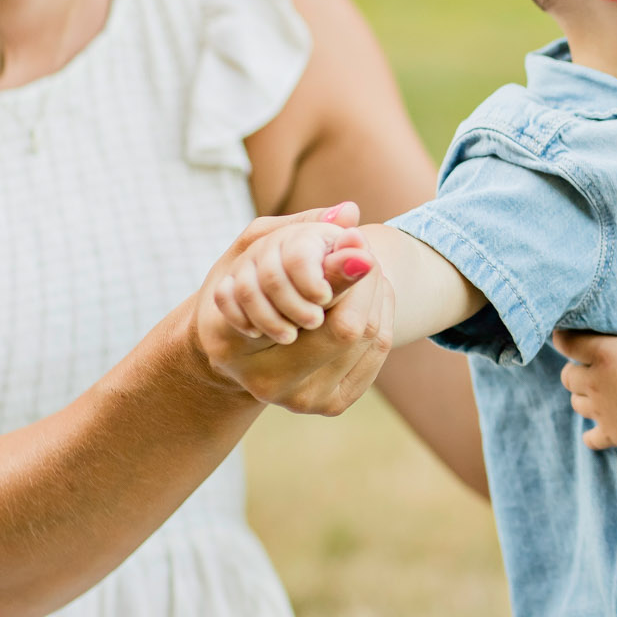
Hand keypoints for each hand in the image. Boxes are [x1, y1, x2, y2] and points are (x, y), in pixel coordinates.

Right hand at [193, 203, 394, 415]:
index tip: (358, 244)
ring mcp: (312, 403)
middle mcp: (283, 391)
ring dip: (378, 299)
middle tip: (367, 255)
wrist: (236, 350)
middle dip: (370, 287)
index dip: (355, 278)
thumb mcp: (256, 252)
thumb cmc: (238, 288)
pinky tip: (370, 297)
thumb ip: (300, 231)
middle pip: (360, 331)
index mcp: (255, 362)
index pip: (338, 321)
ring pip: (374, 340)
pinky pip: (377, 355)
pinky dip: (381, 318)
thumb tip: (351, 212)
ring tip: (368, 273)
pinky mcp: (335, 403)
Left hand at [554, 270, 616, 450]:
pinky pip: (591, 437)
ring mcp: (598, 410)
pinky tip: (601, 430)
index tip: (565, 333)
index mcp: (601, 355)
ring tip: (597, 392)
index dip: (562, 337)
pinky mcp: (609, 433)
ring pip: (576, 403)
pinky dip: (593, 434)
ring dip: (581, 397)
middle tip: (590, 365)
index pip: (566, 343)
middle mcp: (592, 382)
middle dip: (574, 370)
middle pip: (567, 376)